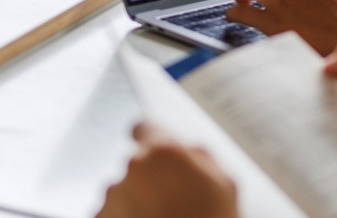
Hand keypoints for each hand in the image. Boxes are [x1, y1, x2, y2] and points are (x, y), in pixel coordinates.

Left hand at [96, 123, 237, 217]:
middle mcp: (130, 170)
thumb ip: (201, 156)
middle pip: (136, 165)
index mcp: (162, 151)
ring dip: (137, 202)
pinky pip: (112, 215)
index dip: (151, 139)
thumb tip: (187, 148)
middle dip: (150, 178)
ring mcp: (111, 199)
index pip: (143, 127)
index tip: (157, 151)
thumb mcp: (225, 183)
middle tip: (174, 200)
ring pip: (123, 192)